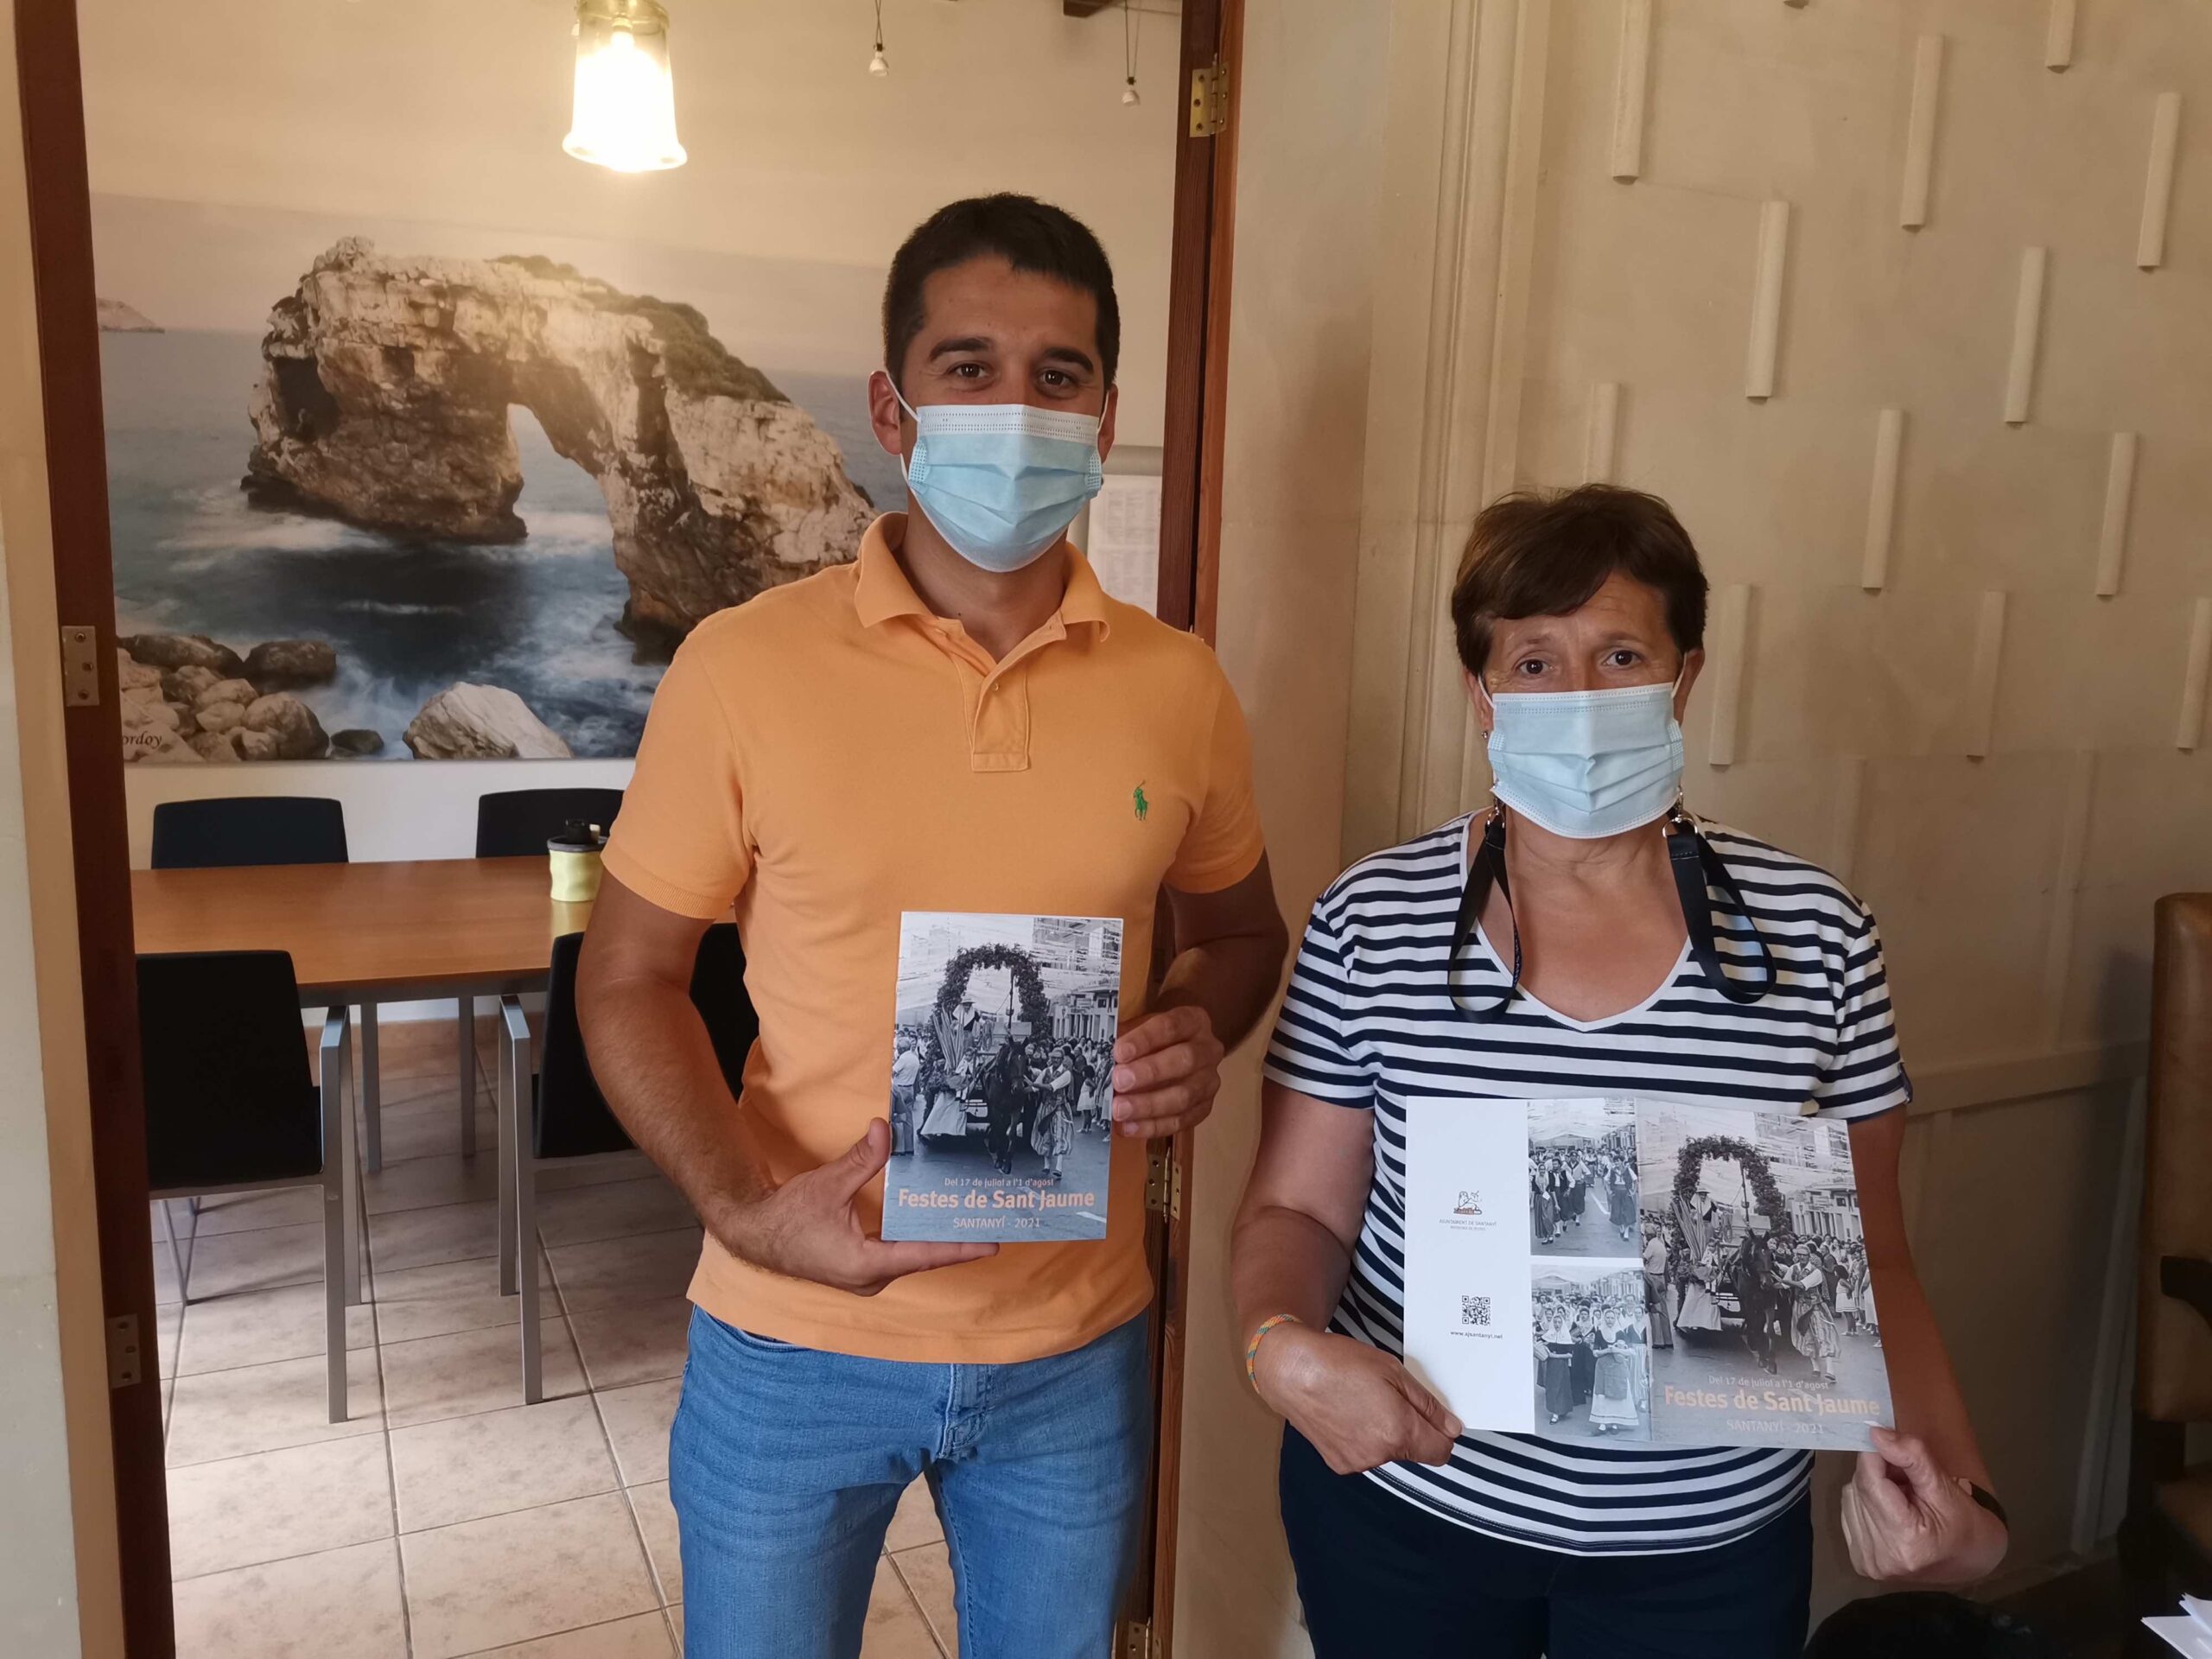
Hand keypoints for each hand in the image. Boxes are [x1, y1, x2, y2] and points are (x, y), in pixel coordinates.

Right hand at [719, 1120, 998, 1295]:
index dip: (959, 1248)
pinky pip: (898, 1256)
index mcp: (866, 1264)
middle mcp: (871, 1278)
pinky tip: (932, 1223)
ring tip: (969, 1221)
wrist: (756, 1234)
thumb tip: (884, 1129)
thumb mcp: (828, 1184)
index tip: (991, 1244)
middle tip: (988, 1223)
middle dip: (955, 1241)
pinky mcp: (860, 1270)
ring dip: (936, 1240)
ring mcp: (865, 1277)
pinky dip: (917, 1240)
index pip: (923, 1254)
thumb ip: (862, 1160)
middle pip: (923, 1258)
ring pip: (911, 1258)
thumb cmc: (789, 1216)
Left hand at [1111, 1005, 1225, 1138]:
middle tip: (1119, 1081)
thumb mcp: (1140, 1027)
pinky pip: (1181, 1121)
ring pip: (1184, 1096)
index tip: (1119, 1052)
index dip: (1145, 1039)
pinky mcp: (1204, 1108)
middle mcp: (1208, 1050)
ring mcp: (1209, 1081)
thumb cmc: (1154, 1039)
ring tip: (1119, 1110)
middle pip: (1184, 1060)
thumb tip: (1100, 1056)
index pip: (1171, 1026)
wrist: (1177, 1053)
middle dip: (1149, 1073)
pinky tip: (1128, 1127)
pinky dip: (1152, 1127)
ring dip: (1148, 1105)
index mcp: (1194, 1021)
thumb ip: (1125, 1038)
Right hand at [1252, 1323, 1462, 1473]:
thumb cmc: (1340, 1363)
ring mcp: (1357, 1462)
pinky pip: (1366, 1455)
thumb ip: (1427, 1405)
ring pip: (1389, 1453)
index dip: (1442, 1434)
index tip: (1433, 1417)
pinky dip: (1364, 1439)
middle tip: (1389, 1397)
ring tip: (1363, 1402)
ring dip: (1386, 1434)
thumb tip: (1452, 1427)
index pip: (1441, 1451)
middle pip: (1415, 1451)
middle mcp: (1379, 1454)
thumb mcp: (1393, 1371)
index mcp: (1399, 1431)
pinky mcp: (1339, 1464)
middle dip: (1411, 1429)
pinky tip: (1347, 1415)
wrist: (1291, 1371)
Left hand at [1840, 1428, 2007, 1585]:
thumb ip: (1912, 1456)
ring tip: (1903, 1497)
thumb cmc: (1965, 1525)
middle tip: (1907, 1477)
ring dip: (1872, 1488)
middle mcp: (1880, 1556)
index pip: (1869, 1481)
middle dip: (1879, 1473)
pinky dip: (1867, 1503)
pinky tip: (1890, 1511)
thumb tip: (1875, 1433)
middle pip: (1859, 1488)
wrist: (1972, 1563)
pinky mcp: (1861, 1561)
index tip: (1890, 1443)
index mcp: (1904, 1540)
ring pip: (1851, 1497)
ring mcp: (1868, 1562)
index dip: (1875, 1455)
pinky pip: (1850, 1512)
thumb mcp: (1945, 1486)